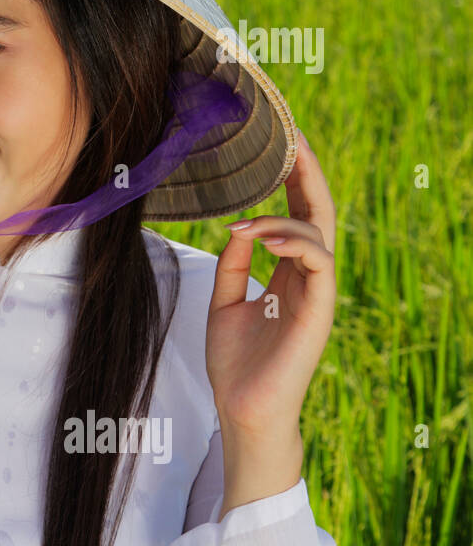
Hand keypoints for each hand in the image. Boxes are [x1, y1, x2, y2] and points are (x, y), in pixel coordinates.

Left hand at [205, 128, 336, 442]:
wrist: (242, 408)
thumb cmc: (235, 362)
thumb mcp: (225, 301)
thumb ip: (233, 265)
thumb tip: (236, 229)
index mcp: (286, 273)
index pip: (296, 215)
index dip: (291, 179)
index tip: (276, 144)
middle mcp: (307, 277)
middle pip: (317, 213)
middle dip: (306, 174)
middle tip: (291, 137)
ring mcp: (317, 292)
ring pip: (318, 232)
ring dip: (285, 214)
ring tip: (248, 219)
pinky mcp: (320, 310)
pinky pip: (319, 261)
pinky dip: (293, 241)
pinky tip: (263, 235)